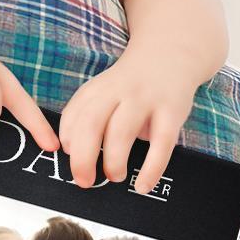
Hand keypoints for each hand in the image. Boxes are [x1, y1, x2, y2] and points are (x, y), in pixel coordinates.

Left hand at [58, 52, 193, 193]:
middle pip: (91, 123)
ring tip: (114, 176)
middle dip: (83, 157)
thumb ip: (85, 115)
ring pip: (122, 132)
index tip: (69, 155)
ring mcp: (145, 100)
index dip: (68, 138)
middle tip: (83, 180)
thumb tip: (71, 151)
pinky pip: (161, 144)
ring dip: (113, 161)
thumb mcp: (103, 91)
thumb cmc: (130, 85)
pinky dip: (151, 169)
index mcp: (98, 89)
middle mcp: (118, 92)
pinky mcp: (172, 111)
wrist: (171, 54)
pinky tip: (143, 186)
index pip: (74, 114)